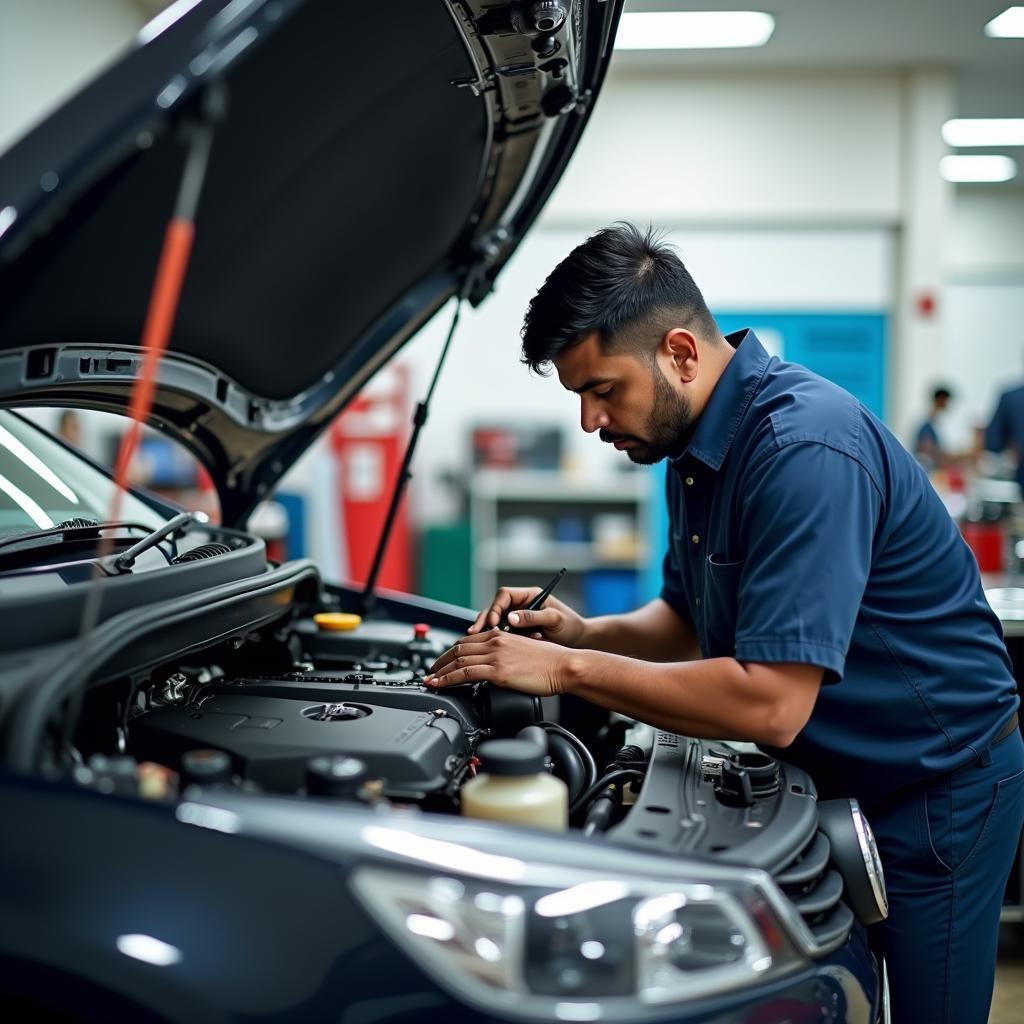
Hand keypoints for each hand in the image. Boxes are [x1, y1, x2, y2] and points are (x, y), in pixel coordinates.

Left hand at [425, 629, 568, 696]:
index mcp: (500, 636)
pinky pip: (465, 673)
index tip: (443, 662)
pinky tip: (441, 685)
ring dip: (440, 672)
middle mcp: (495, 642)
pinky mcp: (498, 671)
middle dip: (440, 662)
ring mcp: (495, 656)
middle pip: (458, 649)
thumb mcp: (523, 650)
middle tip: (430, 672)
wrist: (563, 666)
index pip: (467, 641)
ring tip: (430, 681)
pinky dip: (448, 679)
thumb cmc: (550, 662)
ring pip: (458, 661)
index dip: (451, 652)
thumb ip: (506, 654)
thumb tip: (496, 665)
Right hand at [468, 586, 586, 647]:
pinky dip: (494, 641)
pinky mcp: (517, 633)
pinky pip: (500, 634)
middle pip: (494, 608)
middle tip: (476, 633)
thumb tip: (511, 618)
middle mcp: (521, 605)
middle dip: (484, 620)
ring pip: (494, 622)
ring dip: (485, 631)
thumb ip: (533, 617)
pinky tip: (490, 649)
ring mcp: (518, 619)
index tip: (494, 622)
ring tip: (478, 641)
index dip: (495, 607)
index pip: (504, 595)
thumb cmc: (571, 626)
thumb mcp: (554, 619)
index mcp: (529, 596)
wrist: (579, 642)